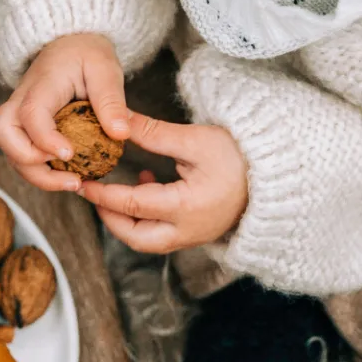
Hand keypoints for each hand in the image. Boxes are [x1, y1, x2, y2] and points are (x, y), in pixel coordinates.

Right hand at [0, 33, 136, 192]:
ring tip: (73, 183)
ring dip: (36, 175)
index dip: (45, 138)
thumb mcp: (105, 69)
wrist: (70, 45)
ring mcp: (19, 116)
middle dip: (28, 161)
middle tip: (66, 170)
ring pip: (9, 151)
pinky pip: (22, 155)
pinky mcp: (25, 129)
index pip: (30, 113)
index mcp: (42, 84)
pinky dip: (41, 172)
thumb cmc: (86, 55)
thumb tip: (121, 134)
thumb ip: (111, 100)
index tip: (69, 154)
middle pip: (2, 134)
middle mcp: (21, 100)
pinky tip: (70, 177)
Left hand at [76, 117, 247, 253]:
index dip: (103, 194)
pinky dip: (145, 218)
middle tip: (93, 194)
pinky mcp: (199, 233)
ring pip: (147, 241)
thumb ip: (153, 133)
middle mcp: (188, 231)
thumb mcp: (196, 139)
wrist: (279, 175)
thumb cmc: (241, 155)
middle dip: (110, 218)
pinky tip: (146, 186)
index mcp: (186, 208)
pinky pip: (162, 234)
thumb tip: (117, 121)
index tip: (83, 182)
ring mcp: (194, 236)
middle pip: (135, 237)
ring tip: (115, 190)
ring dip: (126, 220)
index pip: (132, 206)